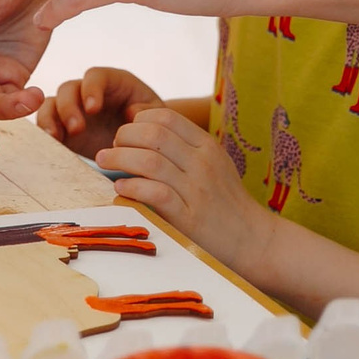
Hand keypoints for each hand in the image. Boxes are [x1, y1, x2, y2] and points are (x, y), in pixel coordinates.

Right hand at [36, 67, 161, 158]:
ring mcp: (73, 109)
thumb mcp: (156, 115)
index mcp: (112, 81)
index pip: (95, 76)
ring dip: (51, 119)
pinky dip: (45, 132)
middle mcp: (88, 91)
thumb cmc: (151, 123)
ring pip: (51, 104)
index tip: (93, 109)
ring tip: (56, 138)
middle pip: (69, 88)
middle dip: (69, 107)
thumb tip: (132, 114)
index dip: (91, 89)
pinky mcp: (63, 129)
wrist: (141, 144)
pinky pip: (46, 124)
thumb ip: (148, 111)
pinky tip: (51, 146)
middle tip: (77, 128)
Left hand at [101, 107, 273, 275]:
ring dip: (119, 158)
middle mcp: (202, 163)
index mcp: (208, 146)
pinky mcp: (188, 217)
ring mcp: (196, 190)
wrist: (254, 241)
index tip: (126, 133)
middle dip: (123, 136)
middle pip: (153, 134)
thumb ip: (186, 149)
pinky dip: (131, 187)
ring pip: (149, 160)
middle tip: (110, 148)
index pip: (166, 117)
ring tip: (104, 162)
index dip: (138, 120)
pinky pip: (154, 193)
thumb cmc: (227, 204)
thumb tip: (145, 135)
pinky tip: (120, 188)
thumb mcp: (214, 165)